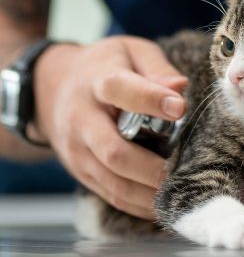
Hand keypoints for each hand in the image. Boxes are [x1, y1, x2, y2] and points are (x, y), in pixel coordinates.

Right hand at [33, 36, 187, 219]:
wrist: (49, 86)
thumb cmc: (103, 65)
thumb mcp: (130, 51)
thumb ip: (157, 68)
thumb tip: (180, 87)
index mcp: (98, 80)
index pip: (120, 89)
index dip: (151, 99)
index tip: (179, 108)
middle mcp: (82, 117)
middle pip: (113, 150)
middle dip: (150, 167)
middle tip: (181, 171)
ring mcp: (77, 148)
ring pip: (111, 181)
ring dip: (146, 193)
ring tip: (176, 192)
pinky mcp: (78, 169)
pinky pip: (108, 193)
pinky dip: (136, 204)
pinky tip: (160, 203)